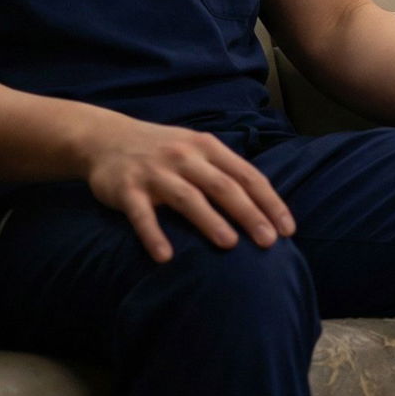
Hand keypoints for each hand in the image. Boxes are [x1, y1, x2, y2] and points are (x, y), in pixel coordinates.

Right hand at [84, 117, 295, 263]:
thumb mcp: (195, 149)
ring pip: (188, 197)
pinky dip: (153, 235)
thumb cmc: (162, 150)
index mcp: (206, 147)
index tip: (288, 229)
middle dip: (248, 213)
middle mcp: (184, 157)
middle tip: (269, 242)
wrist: (106, 138)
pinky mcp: (126, 189)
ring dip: (210, 220)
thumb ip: (224, 171)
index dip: (269, 201)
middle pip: (222, 186)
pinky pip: (141, 215)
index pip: (246, 174)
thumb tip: (264, 205)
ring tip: (230, 244)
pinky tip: (165, 257)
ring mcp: (155, 172)